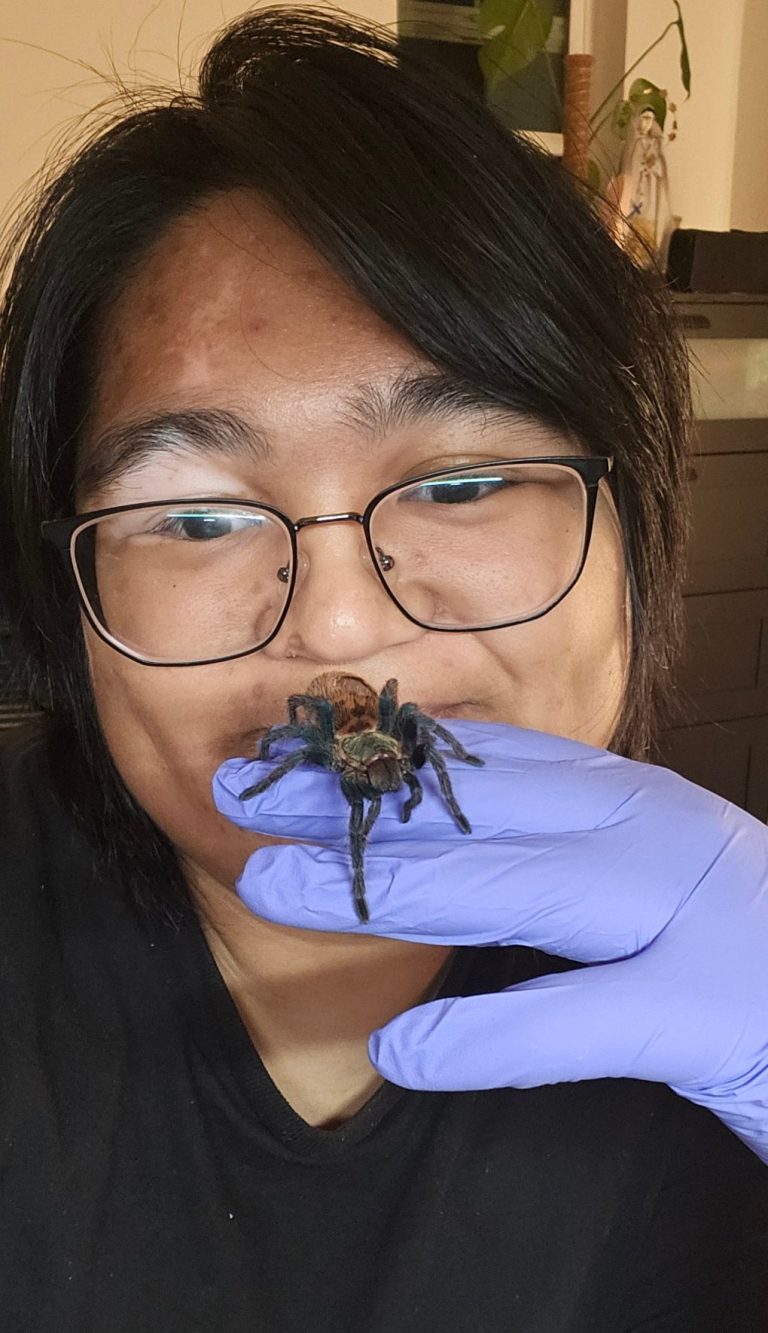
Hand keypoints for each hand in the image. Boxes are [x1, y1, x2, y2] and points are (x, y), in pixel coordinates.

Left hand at [213, 721, 767, 1163]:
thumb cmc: (745, 945)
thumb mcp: (648, 873)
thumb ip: (562, 849)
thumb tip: (441, 846)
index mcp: (636, 800)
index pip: (487, 766)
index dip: (379, 760)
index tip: (288, 756)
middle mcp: (657, 833)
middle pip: (481, 810)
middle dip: (353, 804)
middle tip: (242, 799)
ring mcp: (686, 914)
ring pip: (517, 885)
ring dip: (385, 883)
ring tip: (274, 886)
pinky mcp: (710, 1010)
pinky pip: (581, 1018)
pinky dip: (490, 1035)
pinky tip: (409, 1051)